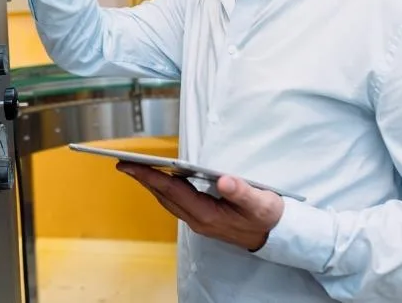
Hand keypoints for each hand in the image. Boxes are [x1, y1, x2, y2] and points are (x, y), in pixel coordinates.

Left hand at [117, 162, 283, 250]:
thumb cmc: (268, 217)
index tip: (129, 166)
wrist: (277, 236)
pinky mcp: (203, 218)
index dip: (149, 177)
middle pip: (164, 197)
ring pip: (168, 200)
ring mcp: (199, 221)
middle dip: (143, 179)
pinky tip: (164, 179)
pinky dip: (166, 189)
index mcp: (208, 215)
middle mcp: (199, 220)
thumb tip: (223, 180)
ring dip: (152, 184)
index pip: (171, 191)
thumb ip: (242, 191)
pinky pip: (177, 202)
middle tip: (124, 164)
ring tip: (137, 169)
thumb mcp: (260, 202)